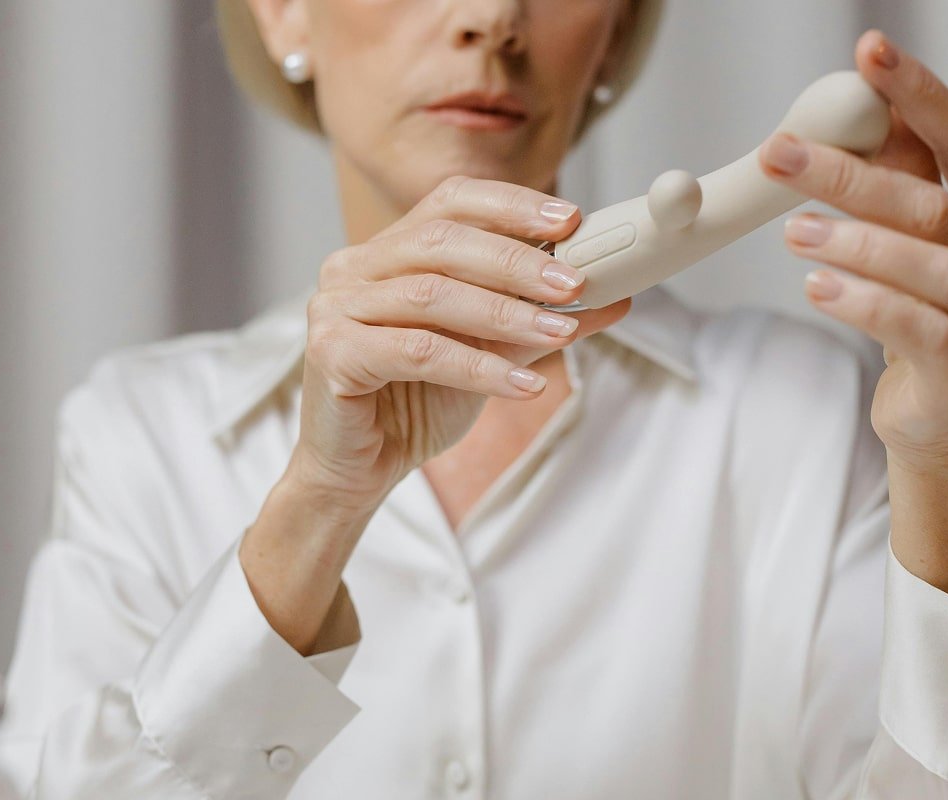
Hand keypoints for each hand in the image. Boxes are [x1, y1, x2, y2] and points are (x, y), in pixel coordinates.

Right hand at [289, 176, 630, 507]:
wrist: (359, 471)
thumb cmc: (413, 404)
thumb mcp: (490, 353)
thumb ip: (539, 320)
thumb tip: (616, 296)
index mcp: (387, 252)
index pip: (451, 202)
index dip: (512, 205)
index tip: (571, 220)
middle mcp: (353, 268)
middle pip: (443, 241)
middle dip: (518, 261)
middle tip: (575, 283)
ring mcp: (335, 307)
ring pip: (432, 294)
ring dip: (506, 313)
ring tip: (559, 331)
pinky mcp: (332, 353)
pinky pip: (418, 351)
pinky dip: (478, 366)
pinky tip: (522, 384)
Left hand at [757, 29, 947, 474]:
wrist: (941, 417)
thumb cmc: (924, 319)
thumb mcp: (913, 244)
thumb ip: (902, 181)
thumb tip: (863, 108)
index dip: (920, 95)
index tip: (869, 55)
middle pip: (938, 204)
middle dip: (853, 175)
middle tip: (782, 157)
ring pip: (934, 267)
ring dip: (855, 243)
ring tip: (793, 233)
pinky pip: (918, 328)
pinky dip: (862, 302)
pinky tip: (816, 287)